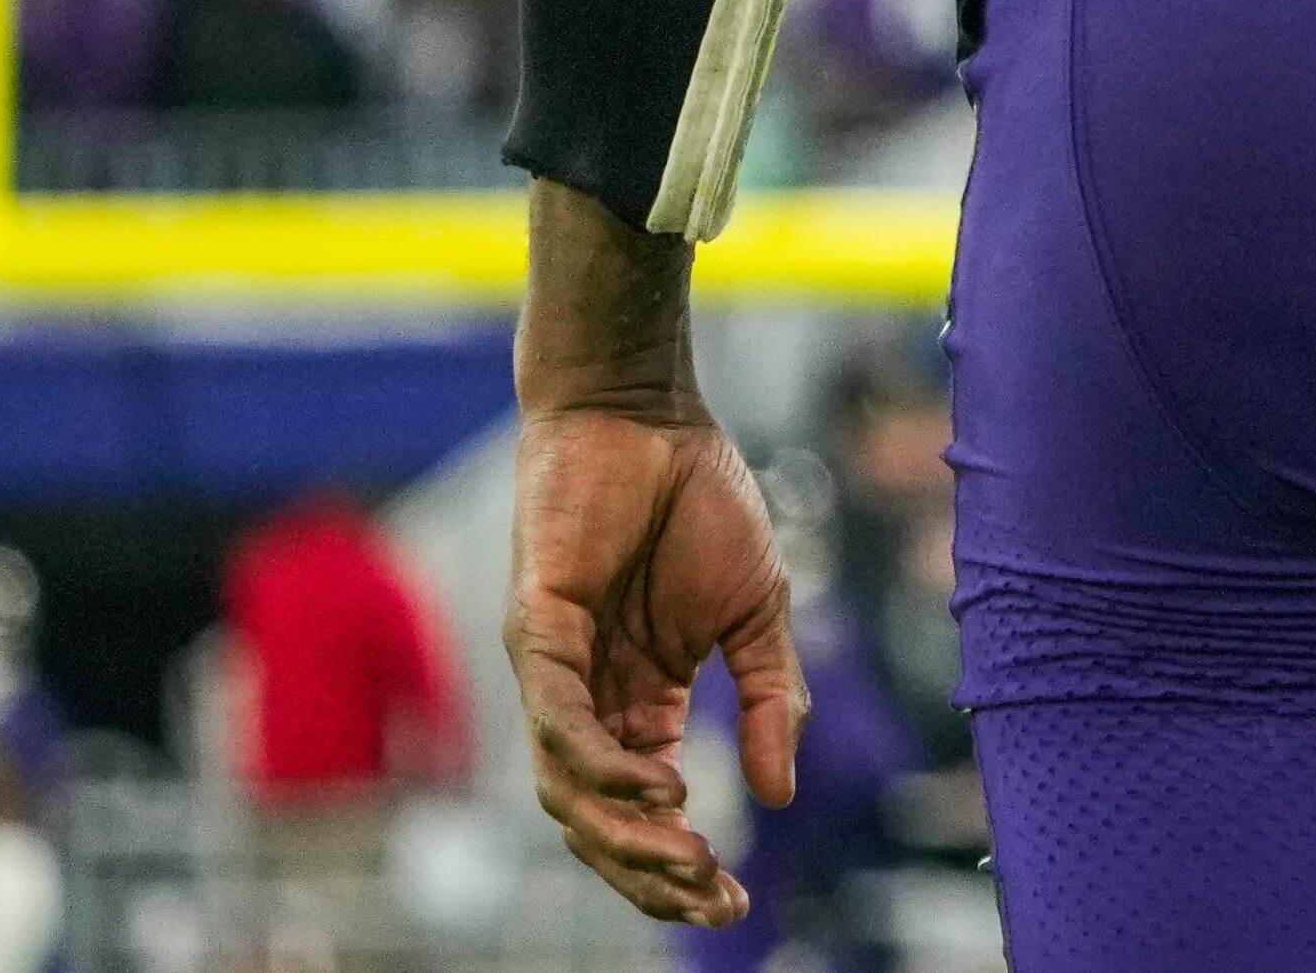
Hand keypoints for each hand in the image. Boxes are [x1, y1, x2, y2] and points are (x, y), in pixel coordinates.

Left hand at [507, 403, 804, 926]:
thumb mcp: (759, 611)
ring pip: (569, 787)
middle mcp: (589, 699)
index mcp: (641, 699)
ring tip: (685, 855)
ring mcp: (557, 671)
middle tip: (710, 900)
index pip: (651, 803)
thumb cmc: (699, 500)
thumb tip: (779, 794)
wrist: (651, 414)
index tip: (735, 899)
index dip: (683, 858)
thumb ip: (773, 697)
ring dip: (624, 833)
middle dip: (651, 871)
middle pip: (601, 818)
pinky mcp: (536, 632)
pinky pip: (558, 719)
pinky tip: (657, 781)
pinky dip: (600, 761)